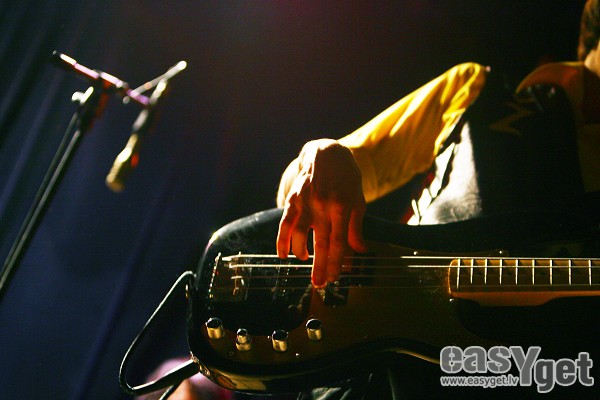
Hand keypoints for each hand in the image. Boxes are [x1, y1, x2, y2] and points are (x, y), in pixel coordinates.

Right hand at [276, 139, 367, 286]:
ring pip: (300, 233)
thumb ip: (356, 226)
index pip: (339, 240)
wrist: (326, 151)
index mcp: (342, 205)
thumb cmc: (346, 177)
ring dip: (301, 252)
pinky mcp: (293, 198)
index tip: (335, 278)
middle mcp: (322, 204)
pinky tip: (283, 253)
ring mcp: (305, 201)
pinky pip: (285, 222)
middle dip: (320, 265)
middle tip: (319, 284)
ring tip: (305, 260)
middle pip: (320, 241)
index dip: (337, 262)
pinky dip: (282, 239)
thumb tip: (360, 250)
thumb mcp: (357, 199)